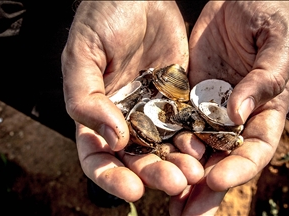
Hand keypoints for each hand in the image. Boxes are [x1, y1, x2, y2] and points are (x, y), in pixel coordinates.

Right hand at [61, 1, 202, 201]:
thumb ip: (86, 98)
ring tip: (195, 171)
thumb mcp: (83, 55)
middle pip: (137, 158)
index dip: (112, 178)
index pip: (98, 157)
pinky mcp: (179, 98)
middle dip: (154, 174)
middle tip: (176, 181)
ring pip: (165, 146)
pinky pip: (187, 124)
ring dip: (179, 163)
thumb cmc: (102, 18)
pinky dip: (196, 138)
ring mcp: (153, 110)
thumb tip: (113, 138)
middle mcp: (124, 118)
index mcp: (95, 113)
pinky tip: (206, 147)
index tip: (133, 190)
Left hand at [170, 1, 288, 214]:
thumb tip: (238, 112)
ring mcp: (210, 107)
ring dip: (182, 175)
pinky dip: (166, 145)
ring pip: (197, 149)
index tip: (214, 180)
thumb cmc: (267, 11)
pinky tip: (152, 163)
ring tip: (167, 202)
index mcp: (266, 108)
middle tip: (185, 214)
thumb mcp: (276, 40)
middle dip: (206, 190)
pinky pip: (176, 124)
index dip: (238, 168)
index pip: (256, 149)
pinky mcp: (187, 95)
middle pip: (224, 161)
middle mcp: (237, 116)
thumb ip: (265, 77)